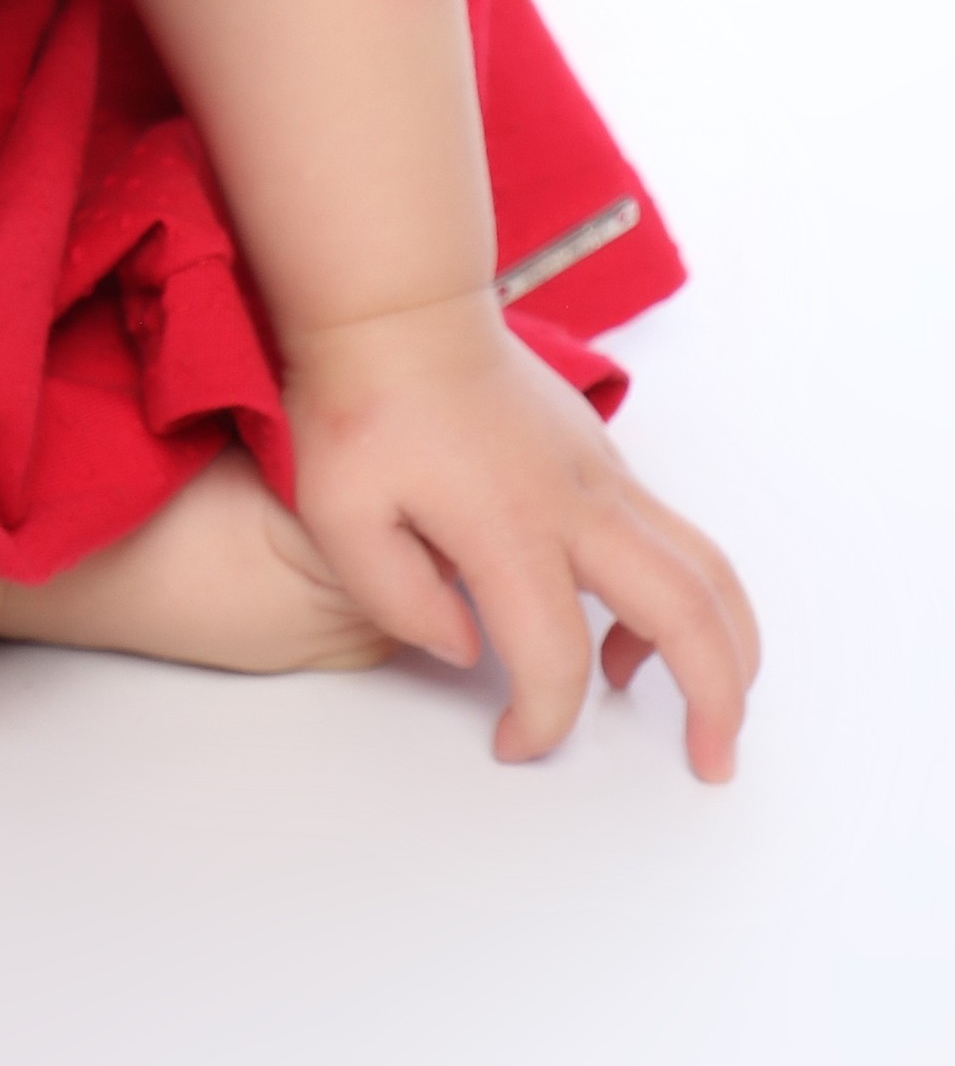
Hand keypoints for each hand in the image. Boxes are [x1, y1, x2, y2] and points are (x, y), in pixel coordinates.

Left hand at [282, 291, 759, 780]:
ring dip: (727, 645)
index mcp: (508, 524)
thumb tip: (466, 647)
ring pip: (707, 568)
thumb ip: (396, 595)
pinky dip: (688, 599)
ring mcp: (601, 475)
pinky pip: (677, 539)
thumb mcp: (339, 509)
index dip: (544, 720)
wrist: (397, 305)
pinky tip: (627, 635)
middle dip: (716, 698)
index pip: (555, 655)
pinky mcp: (603, 459)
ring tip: (701, 710)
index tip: (513, 743)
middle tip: (709, 760)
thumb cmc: (360, 402)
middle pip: (687, 611)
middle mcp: (576, 501)